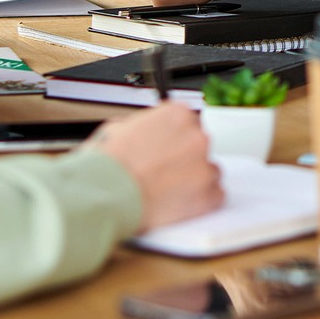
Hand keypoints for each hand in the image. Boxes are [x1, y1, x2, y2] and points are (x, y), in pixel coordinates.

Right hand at [91, 102, 225, 229]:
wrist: (105, 194)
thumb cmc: (107, 165)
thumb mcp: (117, 129)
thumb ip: (140, 126)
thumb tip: (140, 131)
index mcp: (177, 114)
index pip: (187, 122)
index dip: (174, 139)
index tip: (167, 150)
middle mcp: (196, 136)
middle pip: (199, 146)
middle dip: (184, 159)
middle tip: (163, 172)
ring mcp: (205, 165)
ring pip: (209, 172)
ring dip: (194, 181)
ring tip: (167, 191)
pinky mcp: (209, 194)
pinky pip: (215, 197)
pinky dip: (200, 203)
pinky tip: (177, 204)